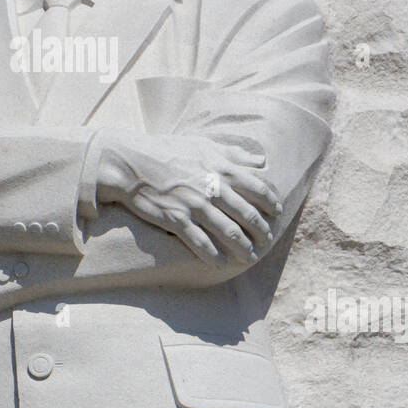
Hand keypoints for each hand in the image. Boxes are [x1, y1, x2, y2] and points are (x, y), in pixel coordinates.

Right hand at [94, 132, 281, 265]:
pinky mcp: (177, 220)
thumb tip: (262, 159)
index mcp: (221, 168)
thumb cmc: (167, 150)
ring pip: (229, 232)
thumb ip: (235, 152)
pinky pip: (201, 243)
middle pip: (247, 215)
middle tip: (267, 241)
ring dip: (243, 248)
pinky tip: (221, 263)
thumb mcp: (204, 143)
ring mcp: (195, 206)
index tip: (277, 213)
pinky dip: (214, 255)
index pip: (258, 189)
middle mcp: (212, 188)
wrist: (131, 162)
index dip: (271, 203)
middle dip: (262, 231)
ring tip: (250, 257)